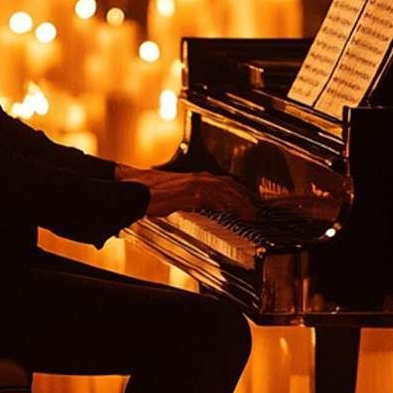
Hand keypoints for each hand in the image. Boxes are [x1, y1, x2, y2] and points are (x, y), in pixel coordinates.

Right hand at [119, 167, 255, 219]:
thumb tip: (200, 206)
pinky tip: (229, 213)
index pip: (223, 182)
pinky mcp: (189, 194)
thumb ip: (190, 200)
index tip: (248, 201)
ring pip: (224, 192)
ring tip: (248, 215)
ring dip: (238, 203)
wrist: (137, 190)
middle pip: (228, 186)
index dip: (238, 191)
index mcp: (195, 178)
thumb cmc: (151, 193)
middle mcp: (197, 178)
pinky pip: (211, 200)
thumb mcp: (176, 197)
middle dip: (244, 198)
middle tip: (254, 210)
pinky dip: (222, 206)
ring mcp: (194, 185)